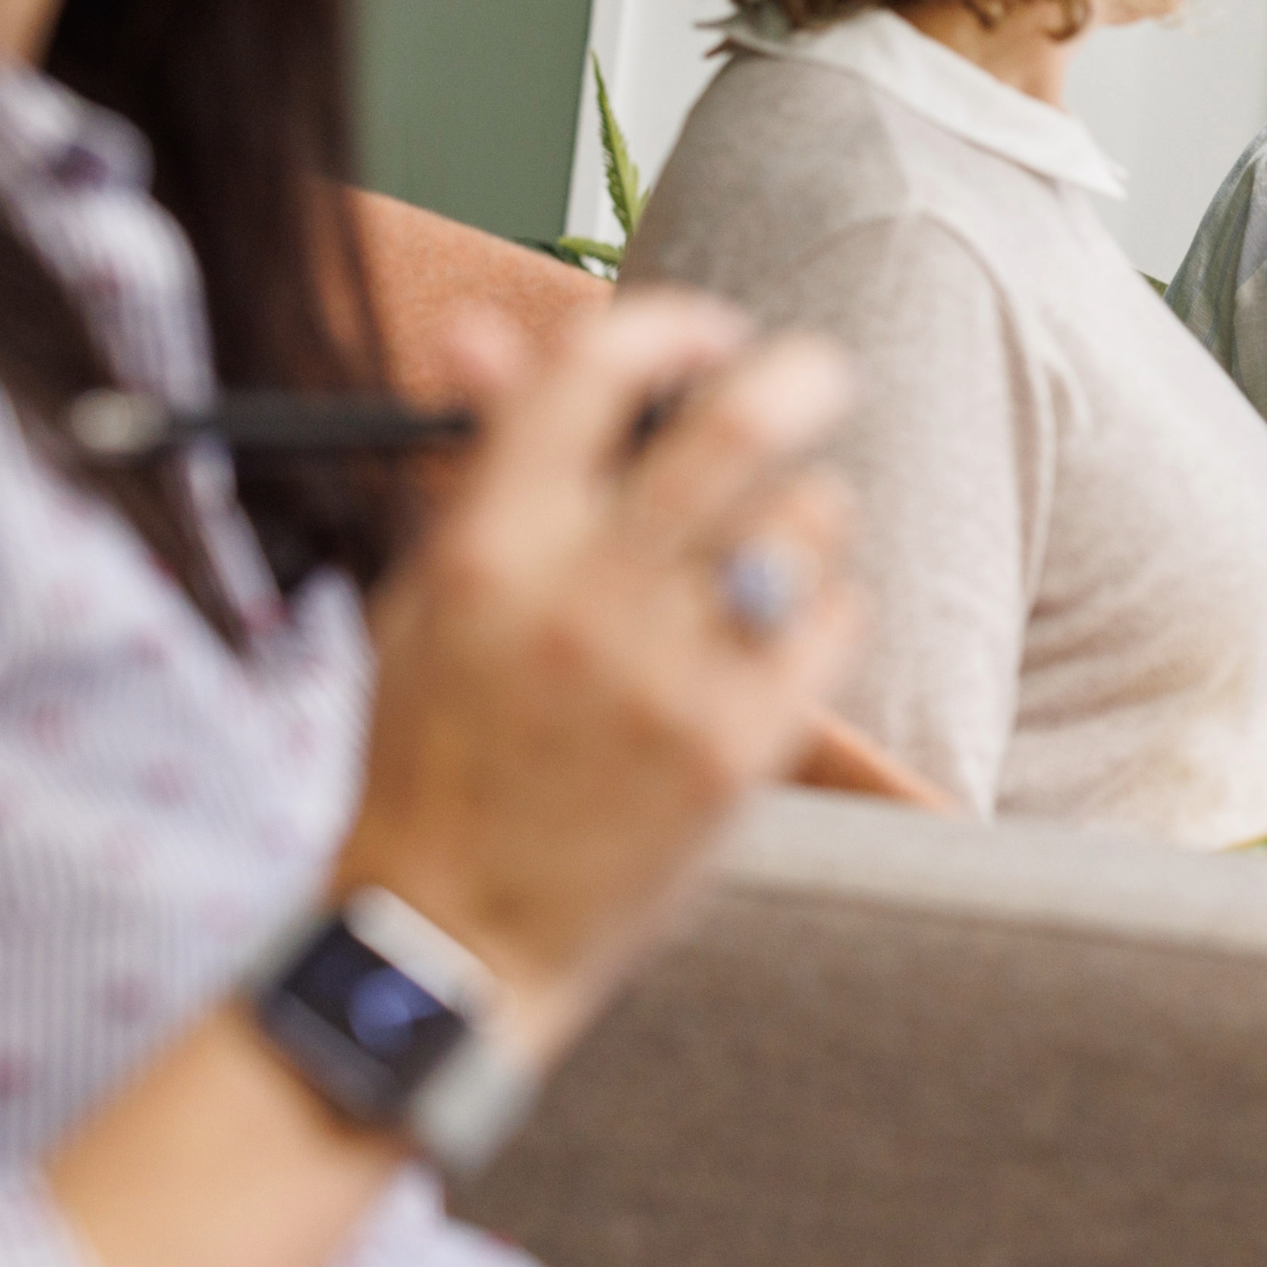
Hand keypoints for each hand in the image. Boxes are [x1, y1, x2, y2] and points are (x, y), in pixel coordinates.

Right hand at [342, 290, 863, 1047]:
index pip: (594, 373)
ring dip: (807, 512)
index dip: (668, 326)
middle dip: (797, 377)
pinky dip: (822, 611)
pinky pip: (836, 619)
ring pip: (807, 519)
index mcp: (489, 549)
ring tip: (774, 548)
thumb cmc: (436, 757)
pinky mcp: (737, 747)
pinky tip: (777, 641)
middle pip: (736, 427)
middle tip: (817, 375)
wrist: (452, 939)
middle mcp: (582, 599)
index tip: (707, 330)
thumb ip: (479, 462)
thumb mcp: (429, 600)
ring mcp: (668, 675)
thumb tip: (479, 326)